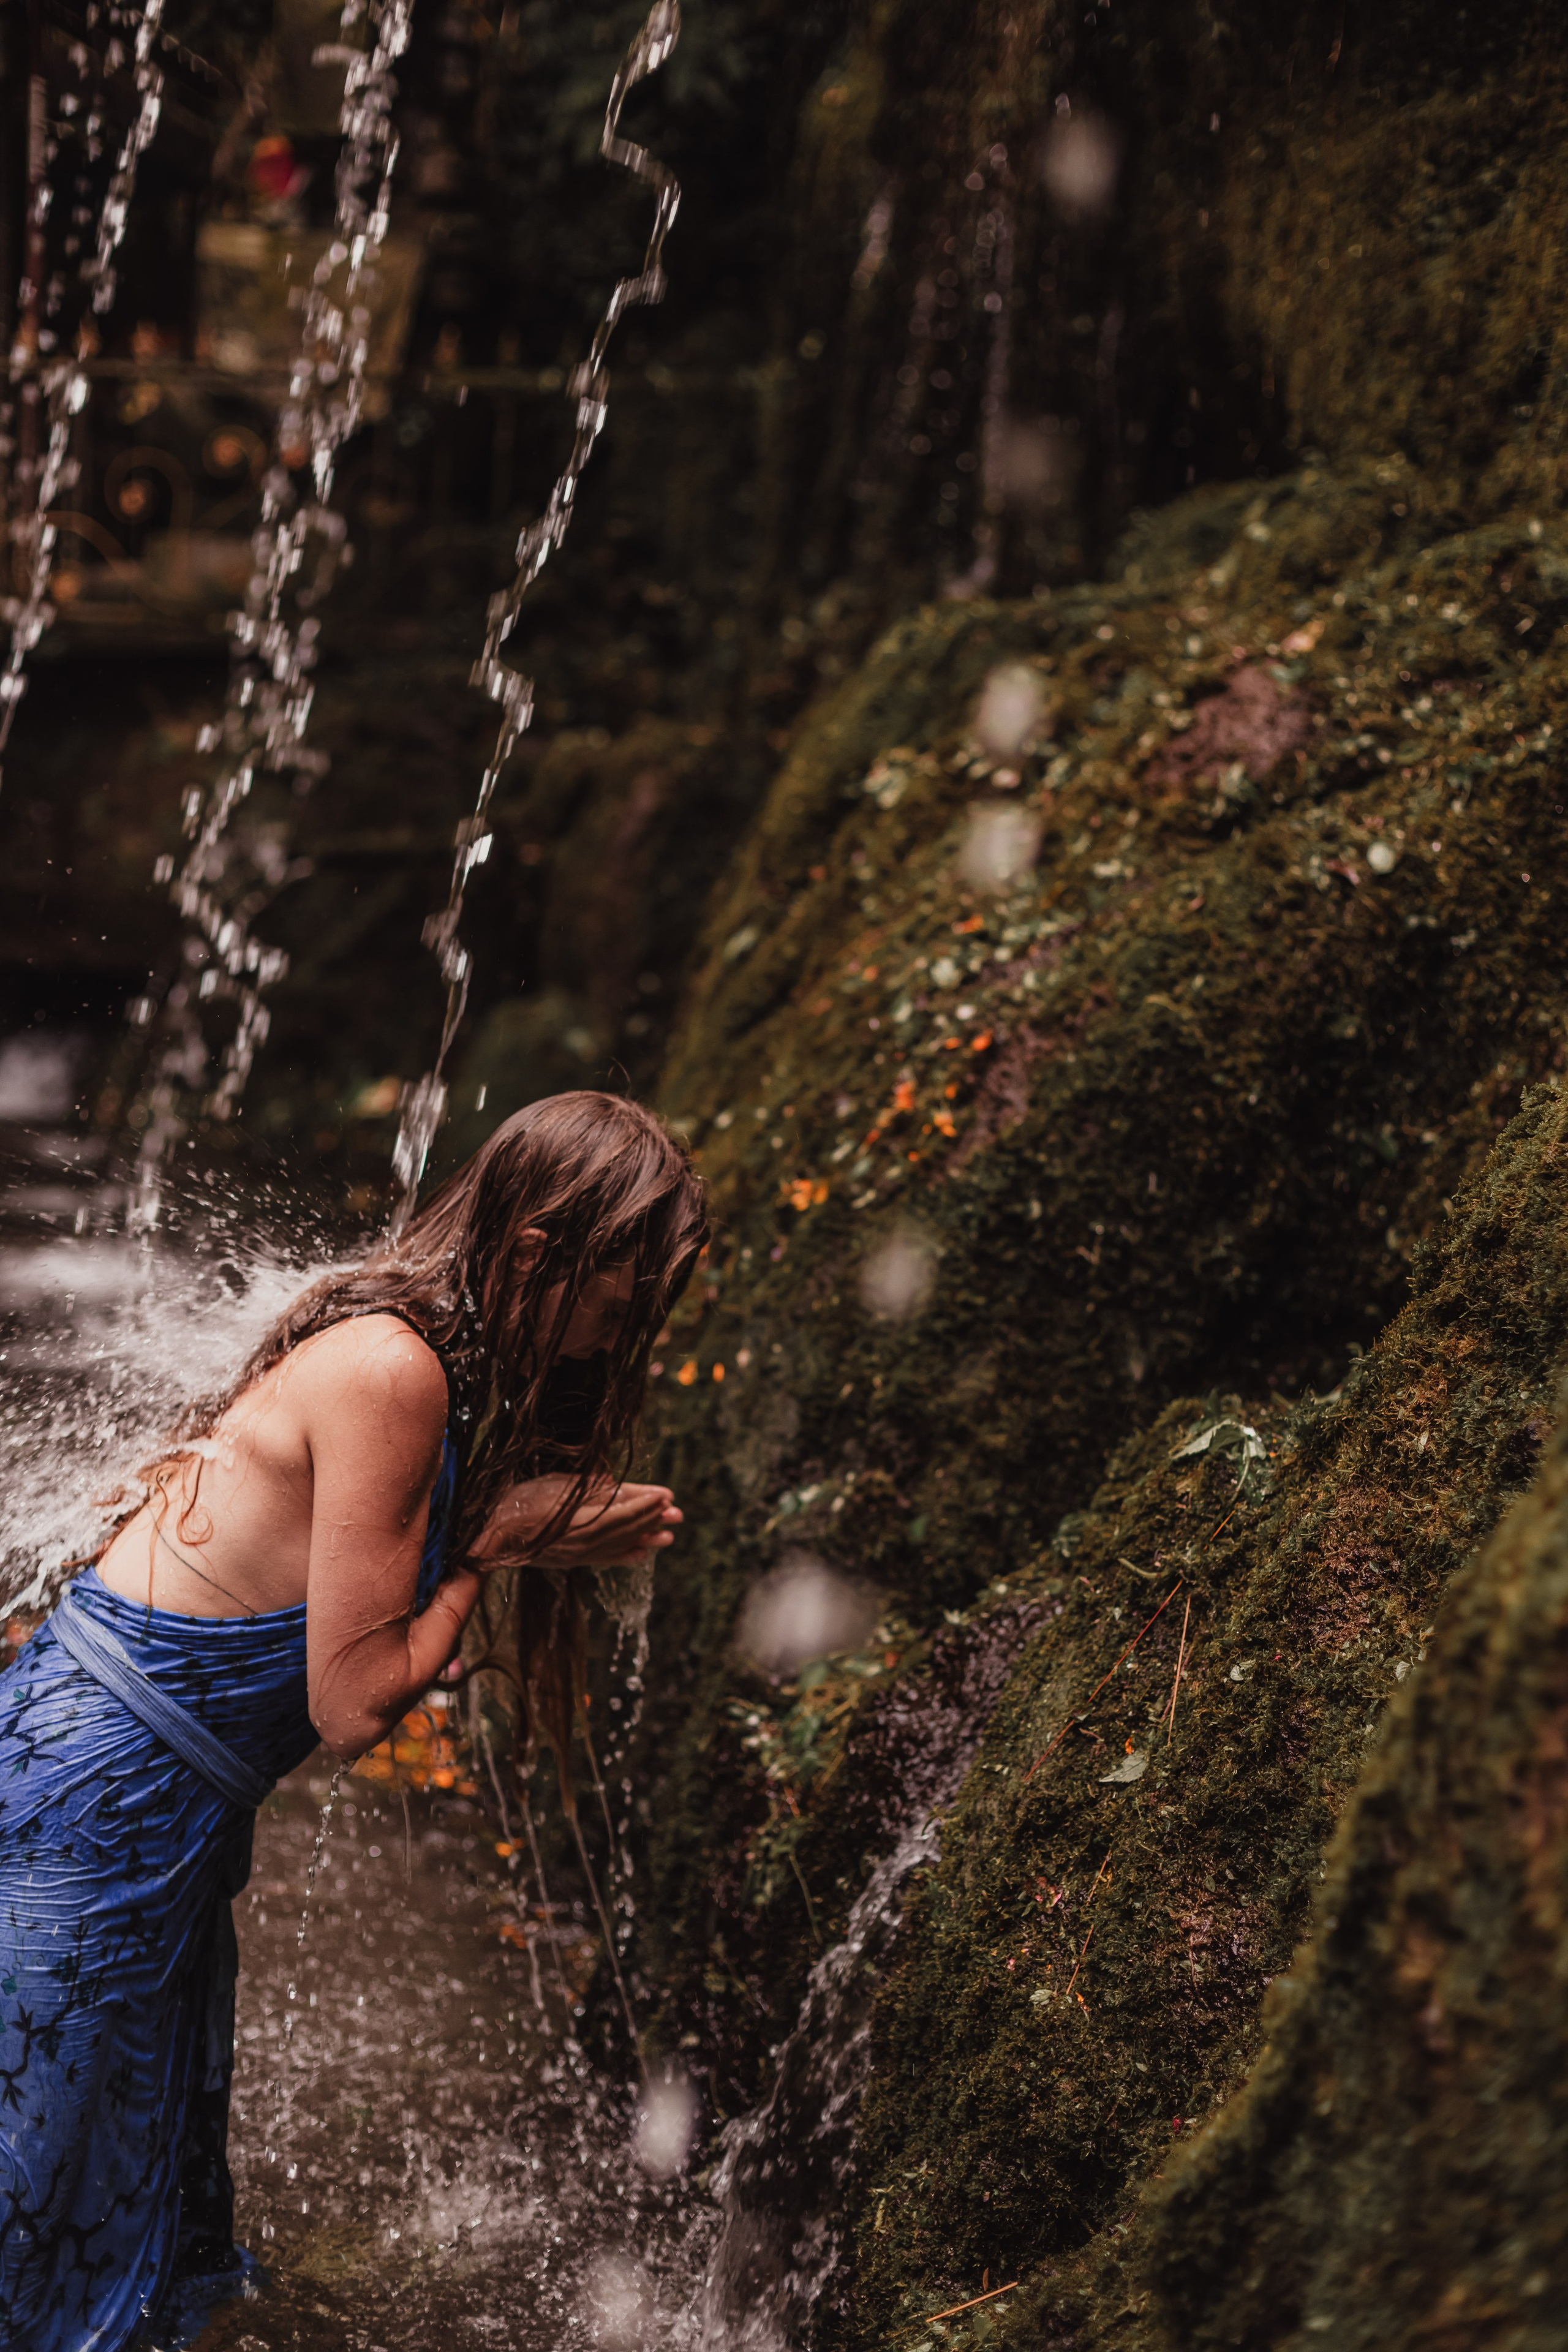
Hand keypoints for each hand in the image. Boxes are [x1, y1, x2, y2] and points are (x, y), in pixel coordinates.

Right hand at [472, 1474, 680, 1571]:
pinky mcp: (571, 1560)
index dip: (646, 1503)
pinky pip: (605, 1559)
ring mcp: (578, 1553)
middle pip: (626, 1528)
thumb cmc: (518, 1503)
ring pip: (619, 1545)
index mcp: (581, 1519)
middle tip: (677, 1514)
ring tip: (668, 1536)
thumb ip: (588, 1487)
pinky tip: (642, 1554)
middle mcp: (584, 1540)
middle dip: (653, 1519)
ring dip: (646, 1538)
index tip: (667, 1495)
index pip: (624, 1510)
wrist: (491, 1535)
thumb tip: (616, 1485)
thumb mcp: (554, 1485)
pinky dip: (626, 1556)